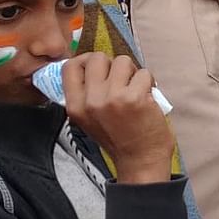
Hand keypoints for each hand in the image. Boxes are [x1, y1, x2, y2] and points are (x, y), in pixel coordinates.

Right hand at [61, 53, 173, 183]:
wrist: (139, 160)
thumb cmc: (118, 138)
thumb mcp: (89, 119)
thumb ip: (86, 95)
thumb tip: (89, 66)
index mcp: (75, 106)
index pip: (69, 67)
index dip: (85, 60)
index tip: (99, 67)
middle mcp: (90, 101)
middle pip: (97, 58)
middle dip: (113, 64)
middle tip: (122, 80)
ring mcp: (112, 98)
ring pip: (123, 61)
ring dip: (133, 73)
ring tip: (136, 90)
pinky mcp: (134, 97)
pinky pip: (144, 73)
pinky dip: (149, 83)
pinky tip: (147, 98)